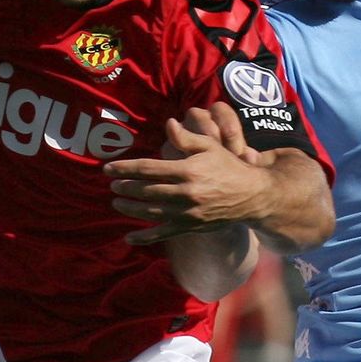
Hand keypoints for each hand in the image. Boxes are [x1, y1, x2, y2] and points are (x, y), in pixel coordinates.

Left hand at [106, 102, 266, 244]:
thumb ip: (186, 137)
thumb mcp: (210, 146)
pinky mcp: (190, 226)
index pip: (148, 168)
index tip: (108, 169)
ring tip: (116, 202)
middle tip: (112, 185)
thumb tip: (168, 124)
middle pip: (146, 190)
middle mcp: (186, 192)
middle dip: (126, 187)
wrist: (252, 196)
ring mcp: (187, 212)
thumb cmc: (228, 166)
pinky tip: (129, 238)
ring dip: (130, 208)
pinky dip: (144, 237)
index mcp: (188, 170)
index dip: (126, 168)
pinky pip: (163, 233)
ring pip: (151, 212)